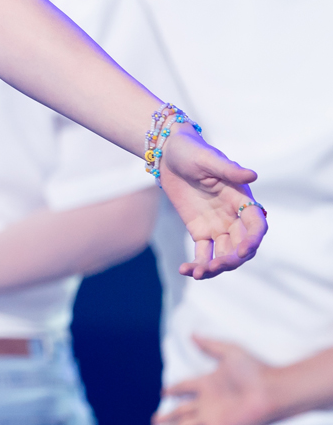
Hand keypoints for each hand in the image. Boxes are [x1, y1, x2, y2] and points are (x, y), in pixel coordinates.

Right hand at [153, 336, 280, 424]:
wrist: (271, 391)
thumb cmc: (254, 370)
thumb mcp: (229, 352)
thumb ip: (209, 345)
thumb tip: (192, 334)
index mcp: (207, 384)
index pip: (185, 387)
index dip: (174, 389)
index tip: (164, 392)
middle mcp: (206, 403)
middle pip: (180, 411)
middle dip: (167, 417)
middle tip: (154, 421)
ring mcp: (210, 418)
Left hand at [158, 128, 262, 277]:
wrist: (168, 154)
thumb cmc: (191, 151)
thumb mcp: (207, 159)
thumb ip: (228, 170)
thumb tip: (252, 175)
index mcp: (241, 199)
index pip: (256, 225)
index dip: (253, 240)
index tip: (241, 251)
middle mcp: (233, 216)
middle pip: (241, 246)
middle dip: (231, 260)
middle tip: (213, 267)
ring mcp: (218, 226)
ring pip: (224, 254)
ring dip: (215, 267)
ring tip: (197, 273)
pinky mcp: (200, 231)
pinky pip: (203, 253)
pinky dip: (197, 264)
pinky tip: (185, 270)